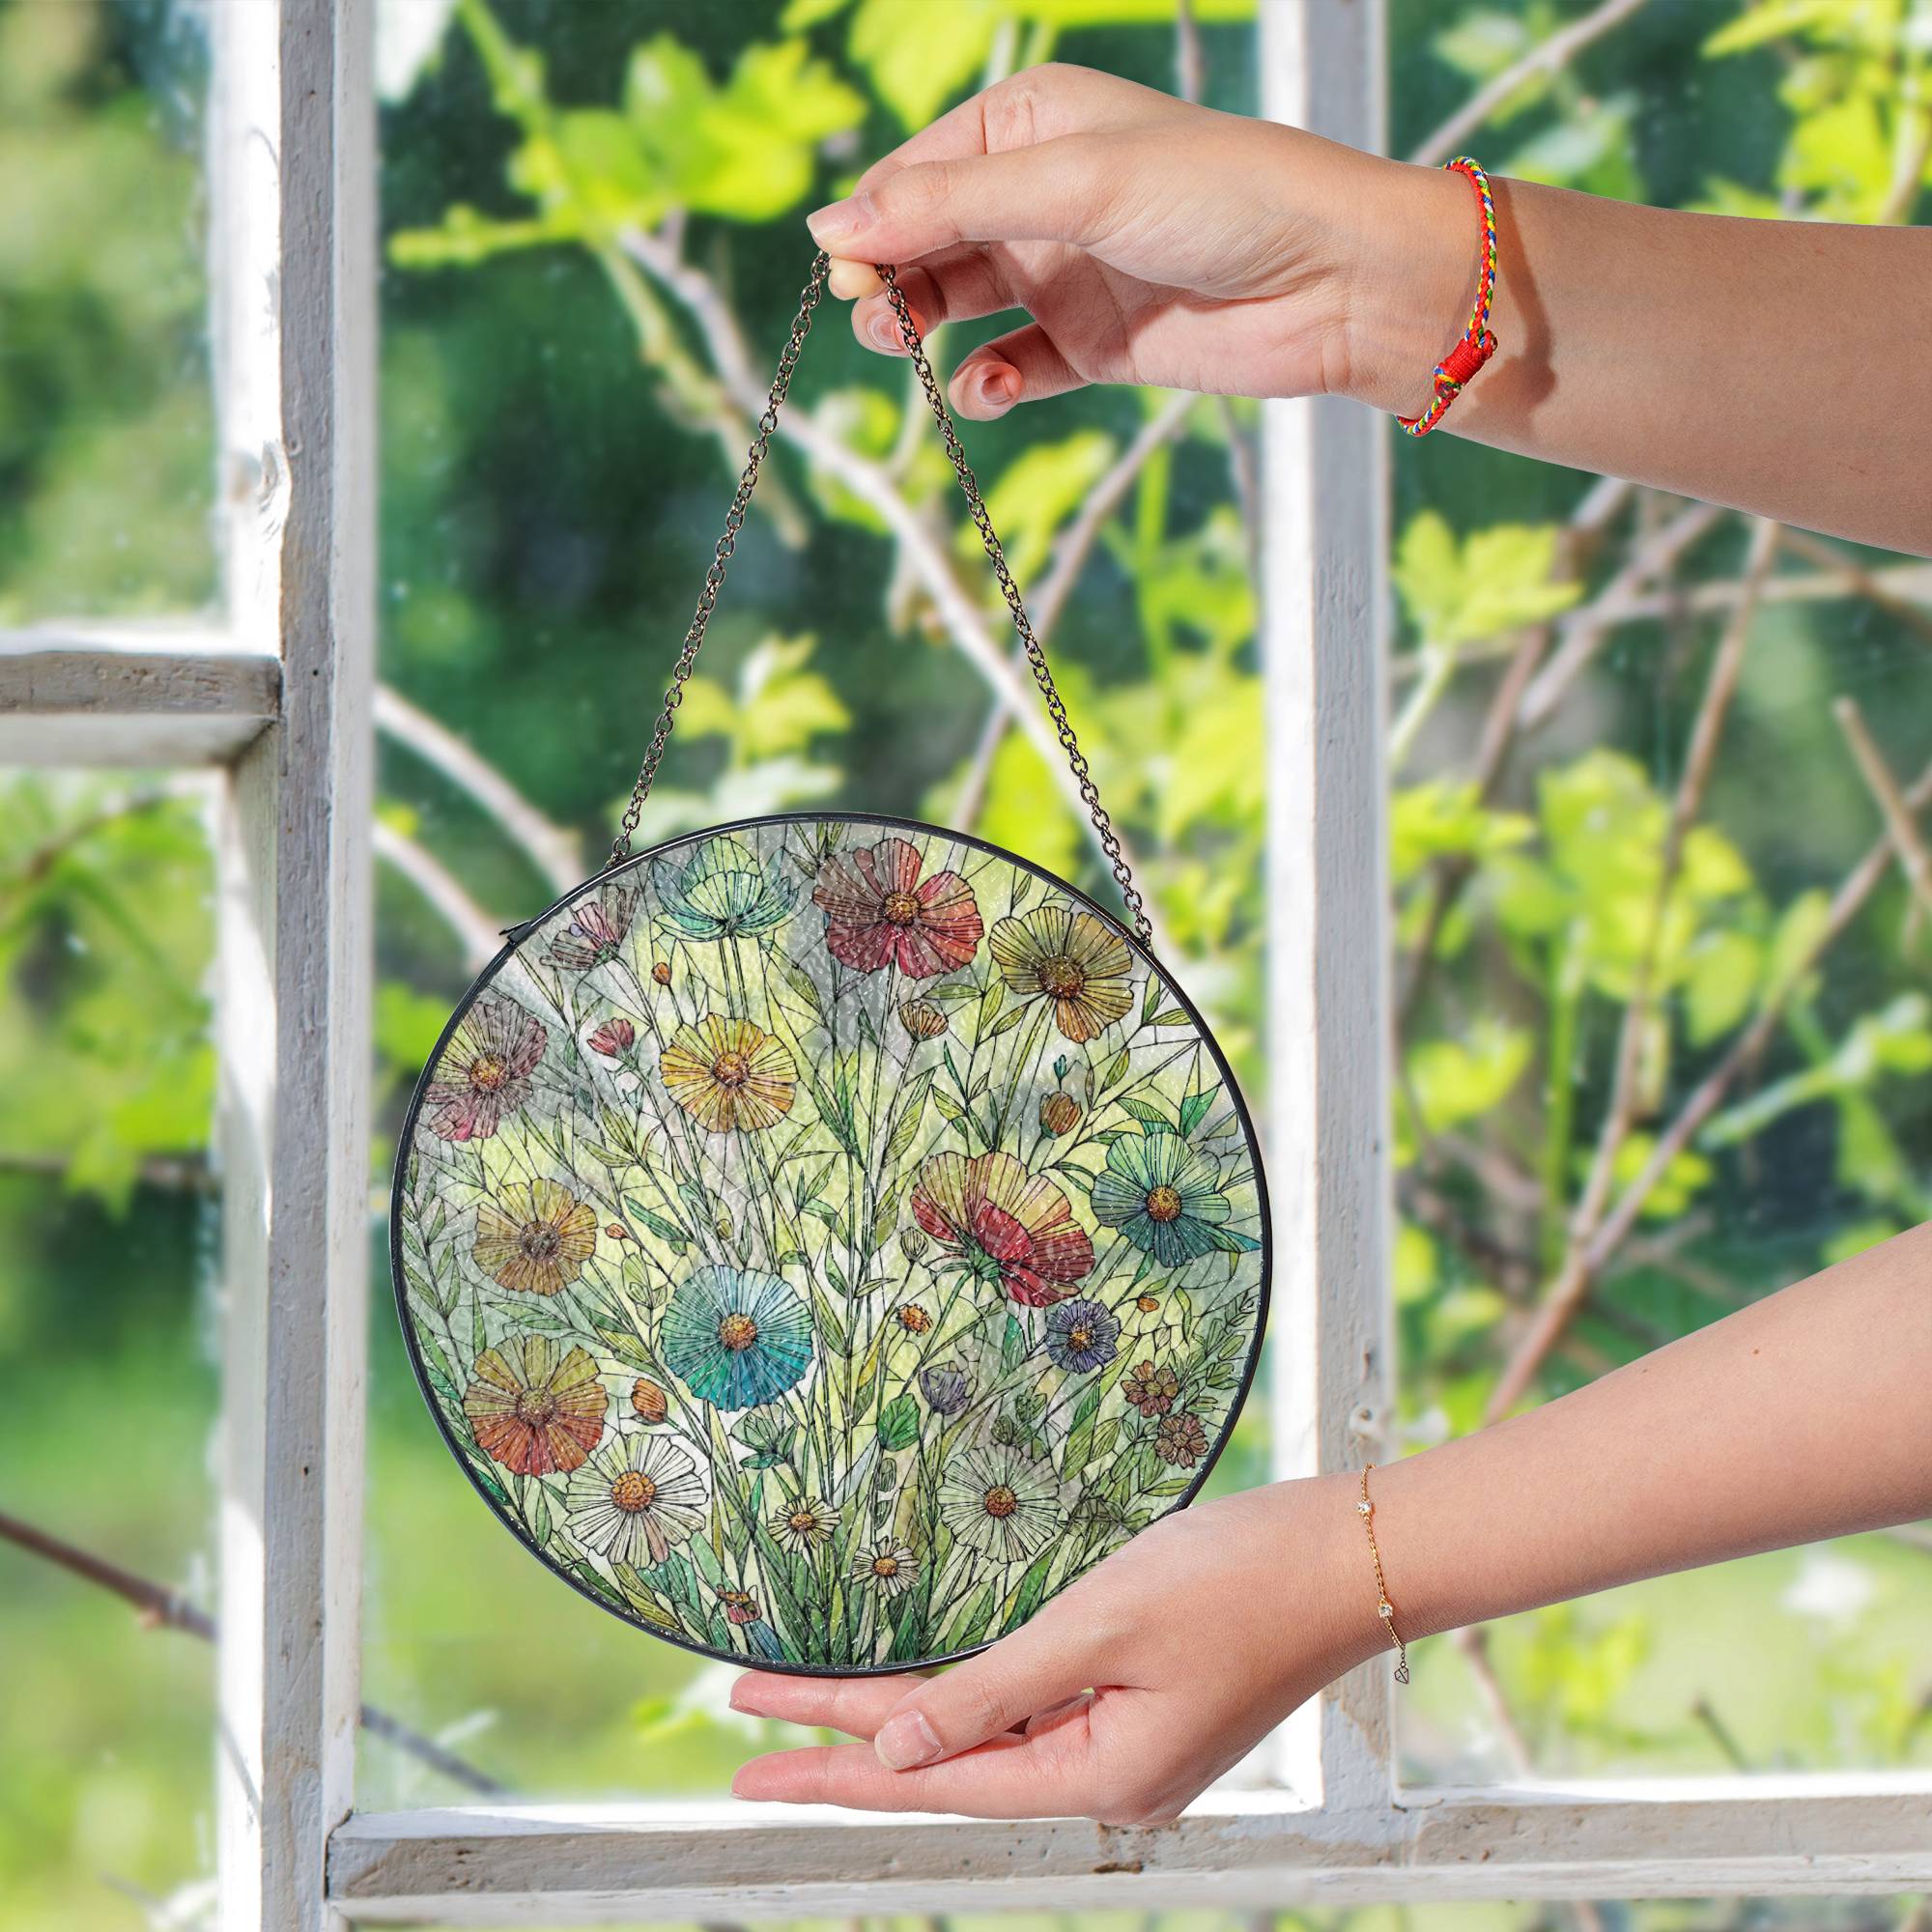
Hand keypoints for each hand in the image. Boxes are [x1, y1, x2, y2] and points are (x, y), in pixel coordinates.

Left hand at [729, 1475, 1375, 1823]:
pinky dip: (969, 1701)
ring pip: (988, 1742)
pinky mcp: (1146, 1709)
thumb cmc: (1233, 1578)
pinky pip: (1032, 1715)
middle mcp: (1110, 1781)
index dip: (834, 1752)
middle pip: (949, 1767)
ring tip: (815, 1715)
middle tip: (747, 1744)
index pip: (933, 1774)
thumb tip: (897, 1748)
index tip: (747, 1746)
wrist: (1351, 1555)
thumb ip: (991, 1689)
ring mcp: (1131, 1749)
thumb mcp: (1097, 1624)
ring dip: (904, 1724)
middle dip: (847, 1747)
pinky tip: (930, 1693)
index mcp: (1100, 1777)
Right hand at [804, 63, 1452, 421]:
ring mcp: (1062, 273)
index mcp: (1028, 125)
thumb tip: (829, 230)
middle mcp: (1037, 196)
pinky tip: (987, 389)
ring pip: (954, 305)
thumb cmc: (1221, 197)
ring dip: (920, 331)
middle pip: (924, 242)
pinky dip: (986, 384)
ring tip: (910, 350)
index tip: (845, 270)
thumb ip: (949, 205)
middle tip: (878, 320)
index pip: (915, 173)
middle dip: (889, 280)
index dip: (873, 222)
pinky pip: (1010, 367)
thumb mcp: (1075, 184)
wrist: (1335, 283)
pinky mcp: (1090, 346)